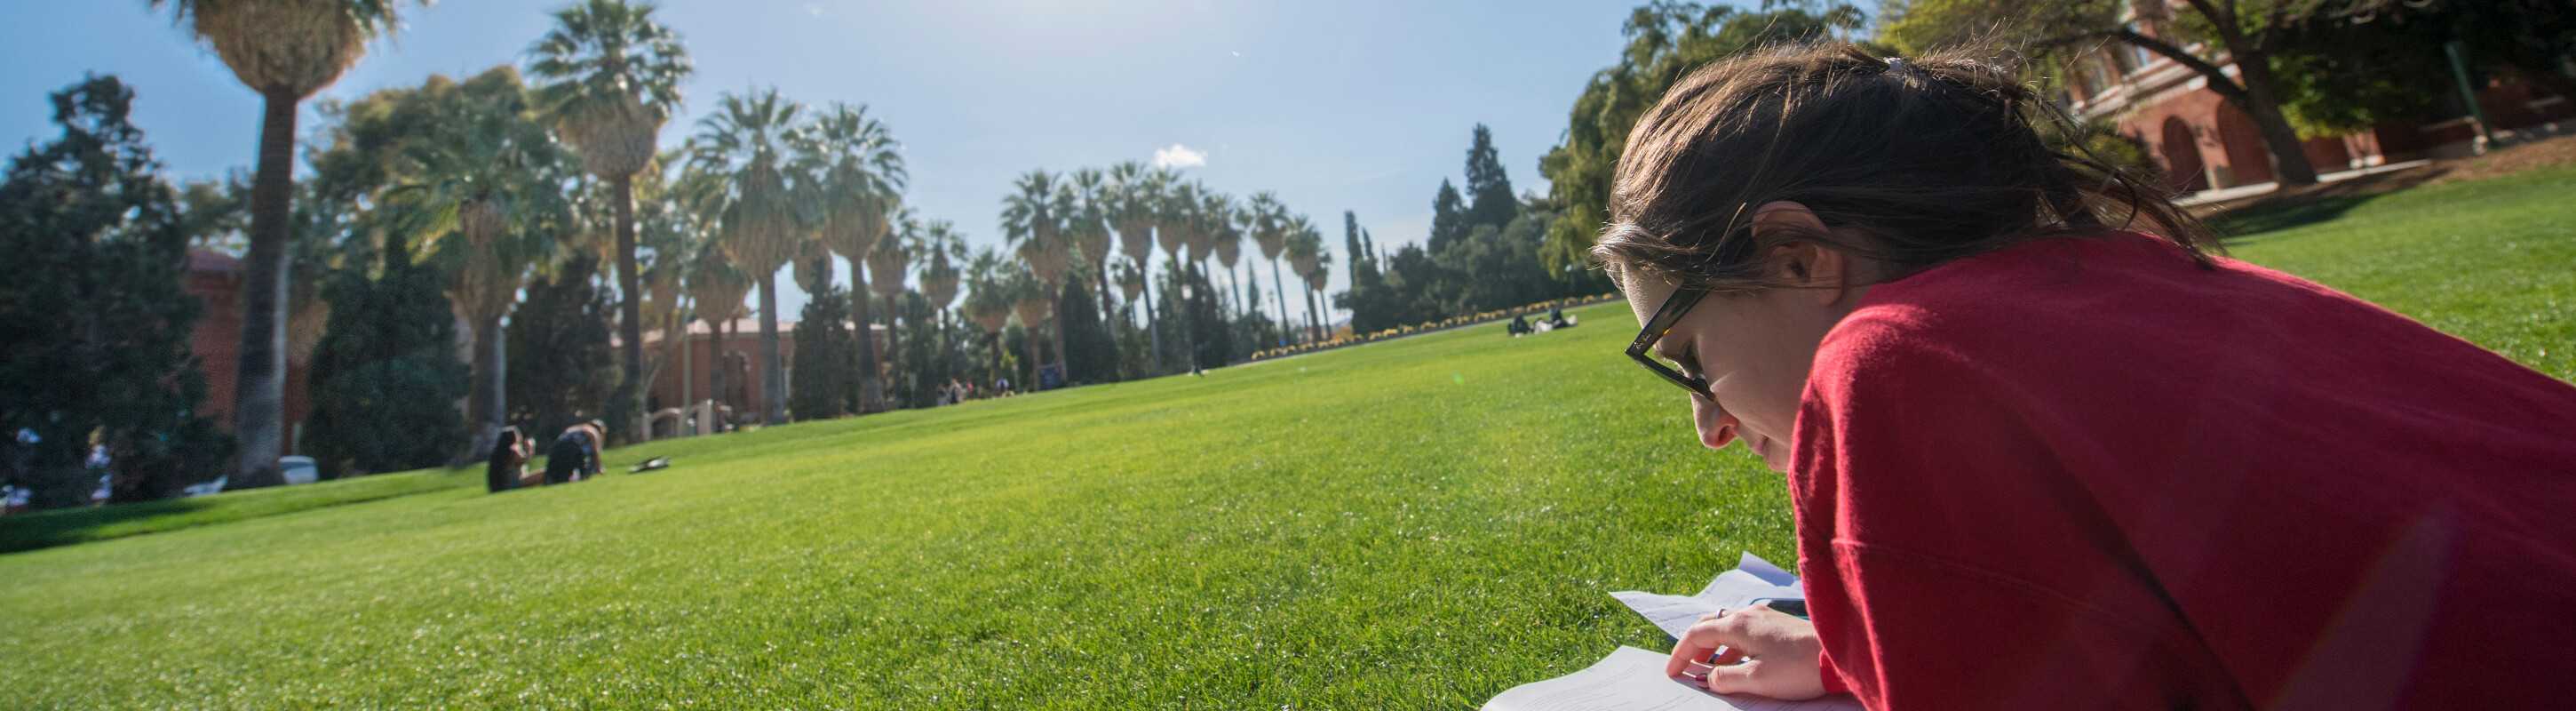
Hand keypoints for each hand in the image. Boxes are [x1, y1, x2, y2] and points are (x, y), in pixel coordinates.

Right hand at [1666, 606, 1829, 699]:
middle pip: (1709, 626)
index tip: (1673, 672)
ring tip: (1711, 670)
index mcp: (1737, 625)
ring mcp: (1765, 618)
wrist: (1839, 655)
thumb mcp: (1756, 680)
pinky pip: (1745, 632)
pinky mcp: (1778, 625)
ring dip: (1714, 649)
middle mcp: (1748, 615)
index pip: (1695, 635)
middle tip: (1688, 668)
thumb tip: (1709, 678)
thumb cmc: (1799, 667)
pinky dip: (1732, 647)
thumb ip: (1725, 679)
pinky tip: (1738, 664)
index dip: (1680, 654)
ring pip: (1727, 628)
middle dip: (1694, 648)